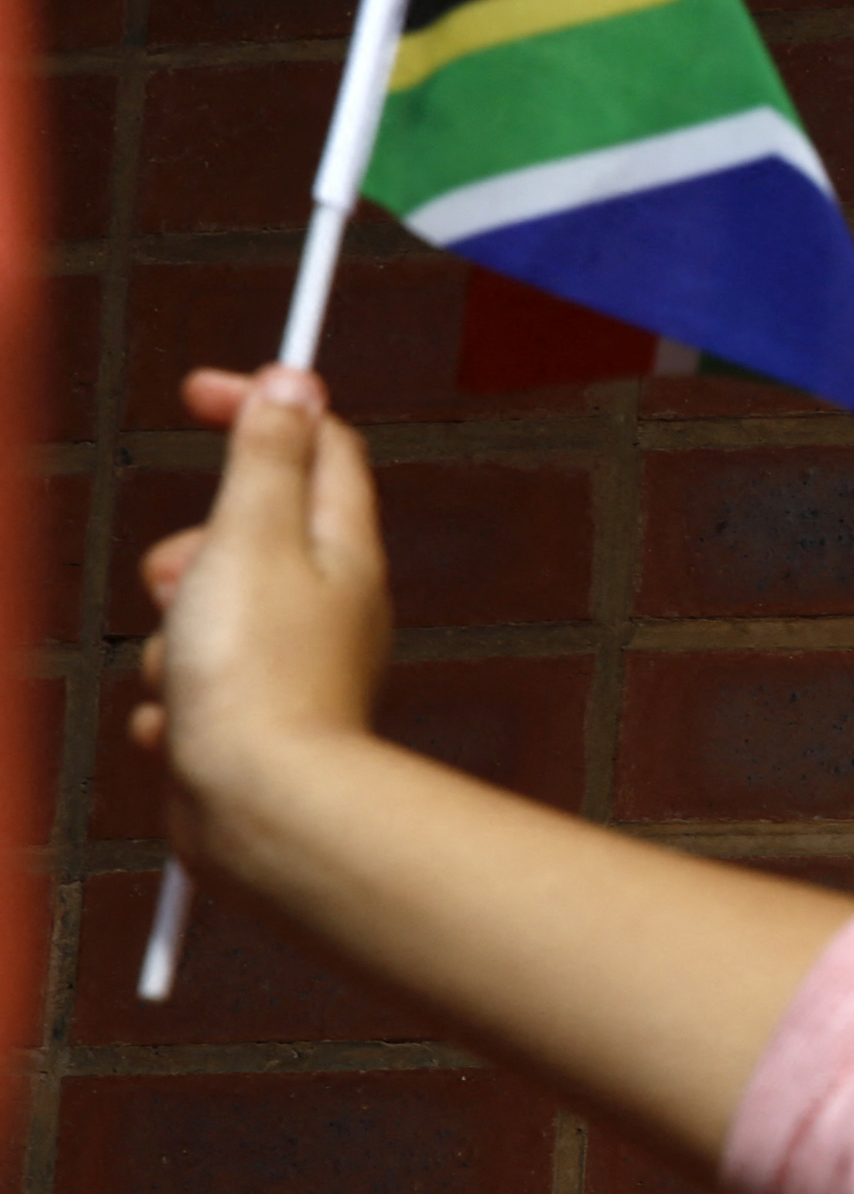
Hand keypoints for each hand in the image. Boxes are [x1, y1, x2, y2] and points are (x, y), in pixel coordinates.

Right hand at [131, 365, 393, 867]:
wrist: (261, 811)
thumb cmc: (255, 674)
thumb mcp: (251, 538)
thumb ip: (267, 460)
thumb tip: (295, 382)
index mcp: (344, 551)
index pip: (321, 446)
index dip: (262, 405)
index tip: (197, 390)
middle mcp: (332, 606)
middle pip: (244, 536)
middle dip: (186, 551)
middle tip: (180, 583)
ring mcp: (294, 667)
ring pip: (200, 619)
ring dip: (169, 640)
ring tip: (186, 675)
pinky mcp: (257, 725)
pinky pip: (189, 692)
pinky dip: (171, 705)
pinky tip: (183, 729)